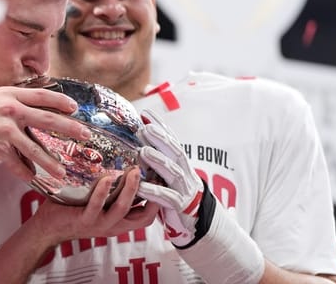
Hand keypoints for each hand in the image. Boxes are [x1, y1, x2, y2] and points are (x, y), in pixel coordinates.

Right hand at [0, 86, 90, 181]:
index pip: (42, 96)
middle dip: (70, 128)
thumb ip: (12, 103)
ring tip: (61, 171)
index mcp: (9, 94)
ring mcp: (4, 129)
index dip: (61, 101)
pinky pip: (17, 164)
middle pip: (47, 119)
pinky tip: (33, 179)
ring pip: (35, 148)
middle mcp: (9, 110)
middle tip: (84, 134)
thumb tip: (32, 110)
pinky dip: (25, 174)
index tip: (75, 108)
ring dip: (50, 162)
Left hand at [32, 167, 159, 242]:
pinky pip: (96, 206)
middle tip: (154, 172)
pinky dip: (102, 191)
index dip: (160, 202)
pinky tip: (105, 178)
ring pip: (121, 209)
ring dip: (129, 190)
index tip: (164, 181)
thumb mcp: (99, 203)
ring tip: (134, 171)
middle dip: (151, 195)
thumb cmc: (73, 209)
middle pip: (142, 216)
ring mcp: (99, 224)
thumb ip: (112, 191)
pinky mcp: (83, 220)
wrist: (47, 227)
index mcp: (119, 222)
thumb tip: (122, 165)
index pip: (147, 216)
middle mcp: (113, 225)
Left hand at [135, 109, 213, 247]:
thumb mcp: (167, 175)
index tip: (146, 113)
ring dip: (158, 161)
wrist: (196, 222)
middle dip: (161, 139)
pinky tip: (140, 186)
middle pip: (175, 151)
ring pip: (172, 172)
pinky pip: (167, 197)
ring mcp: (184, 189)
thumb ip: (156, 159)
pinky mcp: (180, 206)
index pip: (172, 140)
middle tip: (145, 128)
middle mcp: (184, 172)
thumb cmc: (175, 194)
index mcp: (180, 163)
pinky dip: (154, 191)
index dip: (161, 126)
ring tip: (143, 151)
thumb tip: (139, 137)